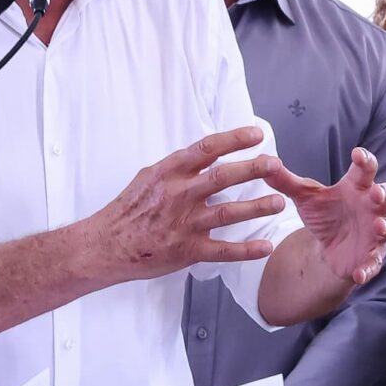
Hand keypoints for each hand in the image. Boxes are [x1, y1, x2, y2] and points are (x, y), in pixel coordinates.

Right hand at [79, 128, 289, 286]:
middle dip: (253, 169)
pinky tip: (265, 247)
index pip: (206, 149)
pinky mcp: (187, 250)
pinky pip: (223, 251)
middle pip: (223, 177)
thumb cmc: (127, 211)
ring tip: (279, 203)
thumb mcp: (148, 178)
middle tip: (275, 164)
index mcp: (169, 173)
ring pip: (229, 212)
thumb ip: (178, 169)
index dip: (234, 140)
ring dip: (257, 207)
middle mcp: (179, 195)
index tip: (256, 134)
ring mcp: (184, 223)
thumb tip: (206, 156)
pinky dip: (246, 251)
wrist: (106, 246)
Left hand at [258, 146, 385, 287]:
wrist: (327, 248)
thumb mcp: (305, 198)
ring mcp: (375, 232)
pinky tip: (359, 273)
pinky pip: (375, 263)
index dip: (365, 160)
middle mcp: (371, 207)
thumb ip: (286, 182)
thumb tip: (264, 164)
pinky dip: (369, 268)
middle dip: (385, 193)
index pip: (365, 170)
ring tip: (379, 227)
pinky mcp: (371, 256)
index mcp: (356, 188)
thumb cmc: (325, 214)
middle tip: (376, 193)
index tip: (357, 153)